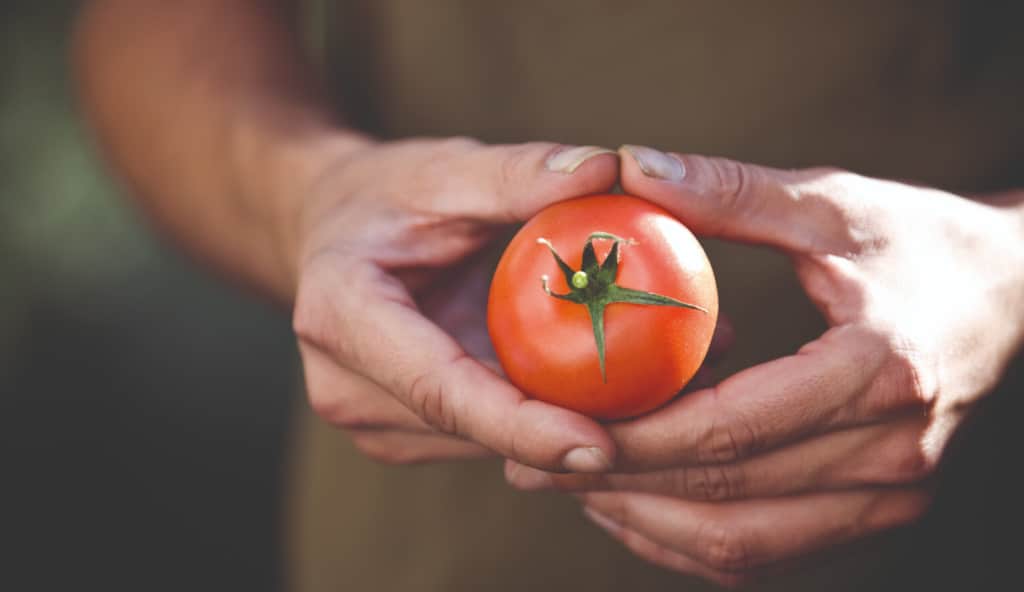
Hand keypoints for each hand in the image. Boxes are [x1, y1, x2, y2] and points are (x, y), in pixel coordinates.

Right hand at [291, 137, 622, 466]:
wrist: (331, 230)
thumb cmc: (384, 193)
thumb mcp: (444, 169)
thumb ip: (518, 173)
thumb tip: (608, 169)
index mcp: (342, 317)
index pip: (442, 389)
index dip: (521, 428)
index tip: (603, 449)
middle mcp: (344, 385)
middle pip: (469, 428)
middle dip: (565, 431)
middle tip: (664, 410)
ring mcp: (368, 417)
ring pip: (481, 442)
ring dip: (558, 427)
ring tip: (647, 395)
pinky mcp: (398, 430)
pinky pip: (480, 435)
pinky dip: (536, 418)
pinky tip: (596, 389)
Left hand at [506, 145, 1023, 585]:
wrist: (1013, 295)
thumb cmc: (921, 241)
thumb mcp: (833, 203)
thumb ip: (731, 191)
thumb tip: (628, 167)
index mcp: (880, 371)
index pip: (734, 427)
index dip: (636, 436)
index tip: (553, 423)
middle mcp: (892, 450)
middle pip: (729, 492)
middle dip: (619, 484)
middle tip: (532, 463)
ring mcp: (892, 492)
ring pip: (743, 541)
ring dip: (647, 520)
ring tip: (570, 486)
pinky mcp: (881, 509)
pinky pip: (769, 550)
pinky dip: (693, 539)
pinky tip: (635, 507)